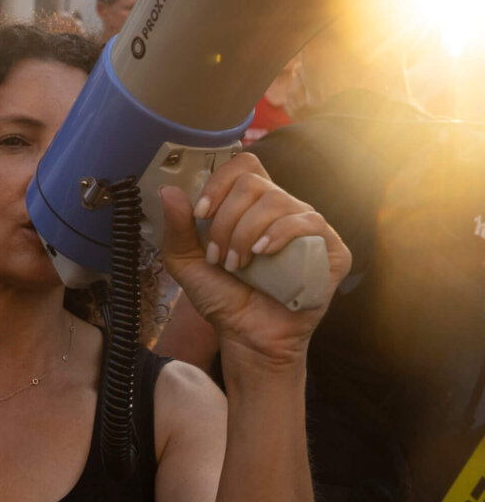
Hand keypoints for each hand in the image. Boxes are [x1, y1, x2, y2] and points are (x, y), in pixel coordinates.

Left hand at [158, 153, 350, 367]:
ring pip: (276, 200)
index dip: (219, 182)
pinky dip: (279, 233)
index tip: (200, 213)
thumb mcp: (186, 261)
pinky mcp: (331, 249)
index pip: (242, 166)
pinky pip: (308, 221)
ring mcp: (308, 227)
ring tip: (236, 265)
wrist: (246, 335)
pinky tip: (262, 252)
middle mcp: (282, 209)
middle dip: (225, 220)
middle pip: (252, 183)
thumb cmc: (222, 296)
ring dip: (245, 232)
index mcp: (251, 205)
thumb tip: (169, 190)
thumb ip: (176, 228)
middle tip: (217, 255)